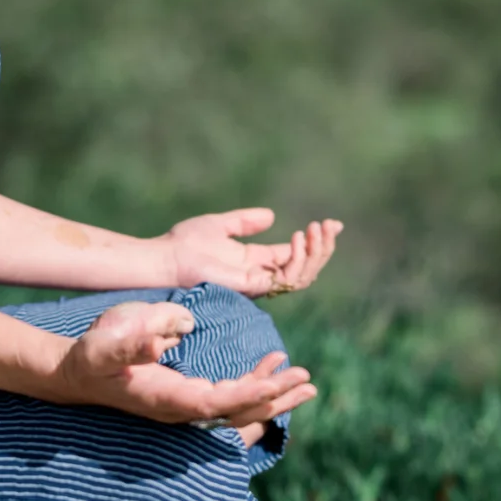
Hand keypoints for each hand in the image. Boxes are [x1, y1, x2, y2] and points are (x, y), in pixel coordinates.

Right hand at [53, 300, 315, 427]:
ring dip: (273, 394)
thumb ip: (136, 338)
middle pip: (237, 411)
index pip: (217, 402)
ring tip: (305, 380)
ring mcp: (186, 407)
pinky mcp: (188, 397)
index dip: (249, 394)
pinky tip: (273, 363)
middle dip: (274, 397)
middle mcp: (181, 410)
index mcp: (167, 398)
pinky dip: (256, 383)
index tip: (279, 382)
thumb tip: (172, 333)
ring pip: (239, 408)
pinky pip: (231, 398)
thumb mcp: (108, 340)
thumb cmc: (92, 354)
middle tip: (308, 380)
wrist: (77, 374)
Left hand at [161, 207, 343, 296]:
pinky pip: (286, 279)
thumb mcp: (221, 225)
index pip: (296, 256)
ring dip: (315, 253)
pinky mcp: (252, 285)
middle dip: (323, 248)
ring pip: (303, 276)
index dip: (317, 241)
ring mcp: (257, 282)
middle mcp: (260, 275)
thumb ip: (246, 222)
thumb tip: (271, 216)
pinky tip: (297, 239)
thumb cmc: (186, 243)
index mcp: (256, 261)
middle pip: (306, 268)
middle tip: (329, 225)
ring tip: (314, 230)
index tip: (334, 223)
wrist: (166, 257)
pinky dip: (297, 260)